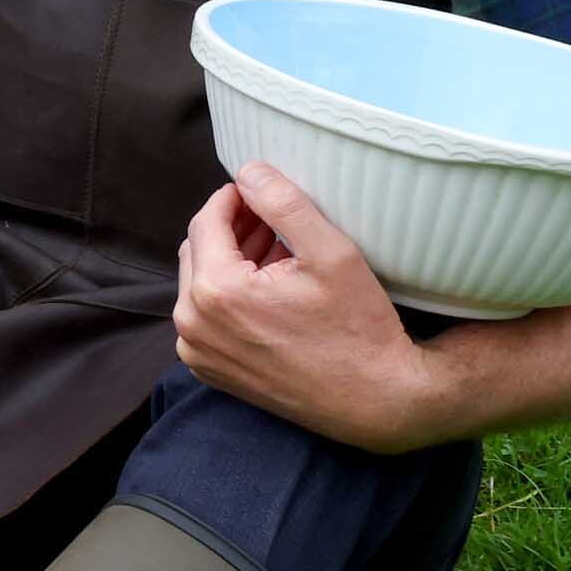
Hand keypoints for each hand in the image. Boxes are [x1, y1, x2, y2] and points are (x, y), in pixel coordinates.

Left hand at [175, 163, 448, 452]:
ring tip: (277, 250)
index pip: (206, 222)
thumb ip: (284, 204)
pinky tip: (271, 289)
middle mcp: (193, 324)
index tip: (257, 188)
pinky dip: (230, 296)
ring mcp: (198, 352)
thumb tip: (248, 170)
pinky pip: (207, 318)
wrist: (377, 401)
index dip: (232, 198)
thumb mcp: (331, 253)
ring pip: (201, 284)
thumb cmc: (359, 327)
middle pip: (199, 251)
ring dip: (232, 261)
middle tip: (271, 218)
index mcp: (214, 291)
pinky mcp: (211, 370)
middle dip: (232, 229)